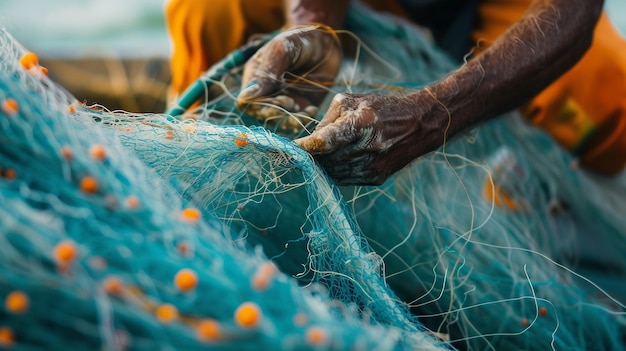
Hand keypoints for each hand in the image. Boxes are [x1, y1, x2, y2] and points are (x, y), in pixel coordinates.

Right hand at [236, 25, 341, 130]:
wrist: (325, 43)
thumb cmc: (299, 41)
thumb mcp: (281, 50)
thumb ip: (266, 72)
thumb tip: (245, 98)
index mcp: (255, 78)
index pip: (248, 102)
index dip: (260, 106)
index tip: (279, 99)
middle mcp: (266, 93)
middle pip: (263, 115)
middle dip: (277, 113)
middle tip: (292, 102)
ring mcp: (283, 101)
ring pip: (280, 122)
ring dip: (291, 119)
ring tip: (303, 107)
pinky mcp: (300, 107)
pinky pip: (298, 121)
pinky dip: (304, 119)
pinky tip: (312, 109)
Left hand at [295, 91, 446, 184]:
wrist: (419, 125)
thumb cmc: (381, 107)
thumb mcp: (352, 101)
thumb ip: (326, 120)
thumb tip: (309, 142)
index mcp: (362, 123)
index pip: (325, 141)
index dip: (304, 147)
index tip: (288, 149)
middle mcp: (369, 148)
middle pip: (326, 159)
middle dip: (312, 155)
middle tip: (305, 149)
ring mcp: (373, 166)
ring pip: (333, 172)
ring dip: (323, 164)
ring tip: (325, 151)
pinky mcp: (376, 178)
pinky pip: (345, 179)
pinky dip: (336, 170)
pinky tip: (340, 158)